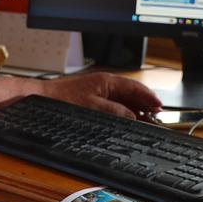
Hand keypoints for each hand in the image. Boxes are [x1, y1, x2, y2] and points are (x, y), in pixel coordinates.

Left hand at [40, 72, 160, 118]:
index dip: (149, 97)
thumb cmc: (62, 100)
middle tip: (156, 115)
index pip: (134, 87)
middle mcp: (104, 84)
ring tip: (146, 119)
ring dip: (135, 108)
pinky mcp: (92, 98)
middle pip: (131, 92)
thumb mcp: (93, 107)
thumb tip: (133, 116)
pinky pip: (114, 103)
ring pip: (123, 99)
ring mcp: (99, 91)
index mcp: (107, 81)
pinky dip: (124, 111)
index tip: (159, 106)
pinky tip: (127, 119)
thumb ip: (115, 111)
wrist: (42, 98)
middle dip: (145, 103)